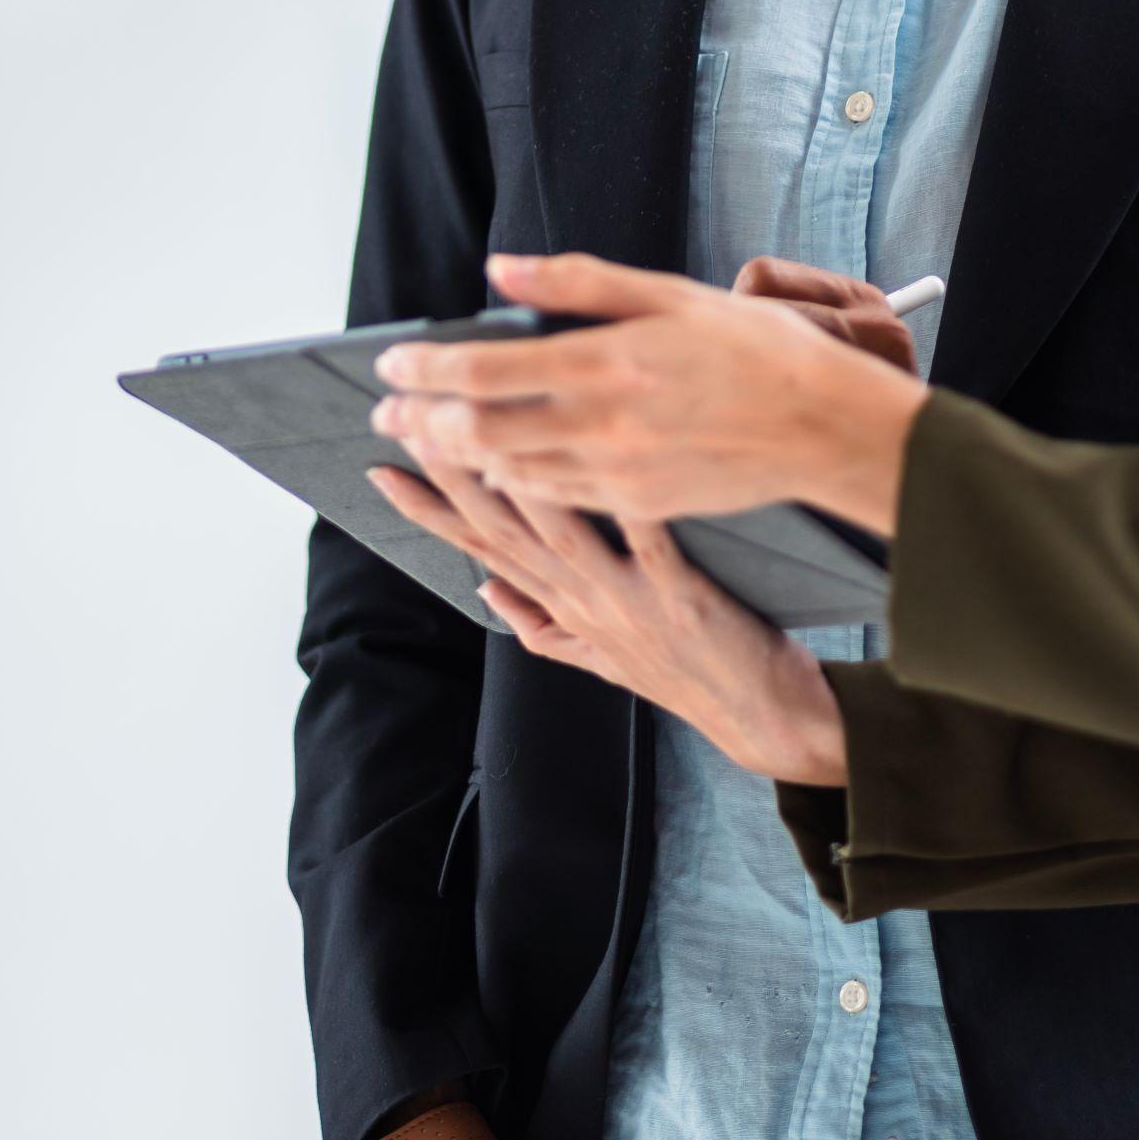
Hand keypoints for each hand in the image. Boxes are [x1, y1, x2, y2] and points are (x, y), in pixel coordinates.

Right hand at [368, 455, 846, 786]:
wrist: (757, 716)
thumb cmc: (682, 672)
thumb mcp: (598, 655)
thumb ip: (537, 621)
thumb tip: (484, 588)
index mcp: (561, 606)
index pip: (477, 550)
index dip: (425, 512)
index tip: (381, 468)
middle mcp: (582, 600)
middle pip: (503, 530)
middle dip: (453, 474)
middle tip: (413, 423)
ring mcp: (628, 599)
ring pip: (558, 532)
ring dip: (520, 482)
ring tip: (486, 430)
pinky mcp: (681, 595)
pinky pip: (651, 542)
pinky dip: (630, 507)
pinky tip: (613, 462)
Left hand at [372, 252, 925, 533]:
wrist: (823, 427)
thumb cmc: (754, 351)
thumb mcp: (668, 294)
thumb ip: (578, 283)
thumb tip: (501, 273)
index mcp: (606, 364)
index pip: (486, 370)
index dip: (427, 368)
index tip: (391, 363)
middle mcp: (603, 426)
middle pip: (482, 430)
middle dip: (422, 422)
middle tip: (385, 414)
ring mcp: (618, 475)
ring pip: (509, 473)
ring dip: (455, 458)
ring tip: (423, 441)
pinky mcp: (637, 506)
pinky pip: (555, 502)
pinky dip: (510, 486)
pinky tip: (493, 474)